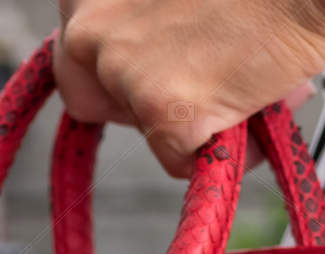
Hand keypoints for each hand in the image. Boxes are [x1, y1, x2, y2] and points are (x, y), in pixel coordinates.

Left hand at [54, 0, 324, 176]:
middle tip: (189, 83)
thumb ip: (150, 22)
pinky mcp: (162, 111)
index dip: (114, 64)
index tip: (148, 66)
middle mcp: (89, 26)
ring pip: (139, 127)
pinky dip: (216, 149)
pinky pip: (177, 160)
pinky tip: (250, 109)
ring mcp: (123, 71)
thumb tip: (166, 69)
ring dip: (181, 120)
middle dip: (134, 101)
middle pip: (87, 97)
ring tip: (237, 86)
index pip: (74, 48)